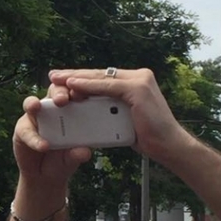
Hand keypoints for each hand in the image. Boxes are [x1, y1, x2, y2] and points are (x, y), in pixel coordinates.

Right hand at [13, 96, 91, 185]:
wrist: (45, 176)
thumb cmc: (64, 159)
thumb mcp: (74, 158)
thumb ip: (78, 154)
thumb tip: (84, 152)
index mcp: (71, 110)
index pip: (75, 93)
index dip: (78, 89)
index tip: (84, 94)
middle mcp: (52, 110)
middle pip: (54, 91)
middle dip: (58, 92)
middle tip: (62, 100)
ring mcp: (35, 118)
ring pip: (32, 103)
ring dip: (34, 103)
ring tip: (37, 107)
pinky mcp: (22, 130)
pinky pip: (25, 130)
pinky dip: (33, 138)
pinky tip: (42, 146)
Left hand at [48, 68, 190, 160]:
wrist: (167, 146)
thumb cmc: (146, 135)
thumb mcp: (123, 115)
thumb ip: (110, 106)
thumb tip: (88, 104)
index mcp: (136, 80)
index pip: (103, 76)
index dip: (81, 76)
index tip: (62, 78)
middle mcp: (139, 76)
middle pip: (99, 74)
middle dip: (74, 74)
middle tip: (53, 75)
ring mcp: (140, 80)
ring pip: (100, 77)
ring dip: (76, 78)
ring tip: (56, 78)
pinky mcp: (137, 88)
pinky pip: (106, 86)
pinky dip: (87, 85)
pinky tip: (72, 85)